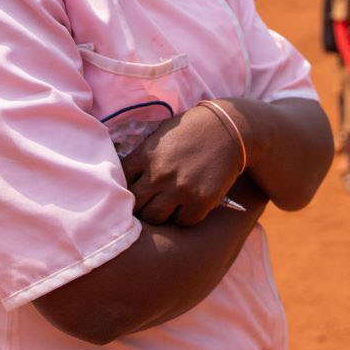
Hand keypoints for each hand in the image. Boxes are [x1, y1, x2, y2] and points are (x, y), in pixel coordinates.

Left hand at [121, 105, 243, 226]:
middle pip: (135, 206)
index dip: (123, 191)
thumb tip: (122, 179)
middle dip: (140, 206)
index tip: (133, 192)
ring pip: (155, 218)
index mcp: (145, 155)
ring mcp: (180, 188)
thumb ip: (142, 157)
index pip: (120, 184)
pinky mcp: (201, 200)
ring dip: (160, 214)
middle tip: (149, 203)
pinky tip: (188, 204)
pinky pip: (183, 222)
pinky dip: (184, 217)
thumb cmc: (192, 130)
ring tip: (168, 205)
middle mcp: (160, 174)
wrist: (229, 127)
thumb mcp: (161, 136)